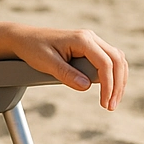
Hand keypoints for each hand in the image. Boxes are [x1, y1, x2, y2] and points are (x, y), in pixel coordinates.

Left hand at [7, 24, 127, 109]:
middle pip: (117, 60)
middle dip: (118, 85)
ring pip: (117, 59)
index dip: (109, 85)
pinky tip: (110, 89)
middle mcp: (90, 37)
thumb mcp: (46, 63)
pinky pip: (109, 59)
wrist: (24, 38)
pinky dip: (113, 74)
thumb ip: (66, 74)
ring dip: (118, 80)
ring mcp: (91, 41)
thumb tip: (86, 86)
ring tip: (112, 101)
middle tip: (111, 106)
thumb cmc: (32, 48)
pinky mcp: (90, 47)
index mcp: (81, 39)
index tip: (105, 103)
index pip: (105, 63)